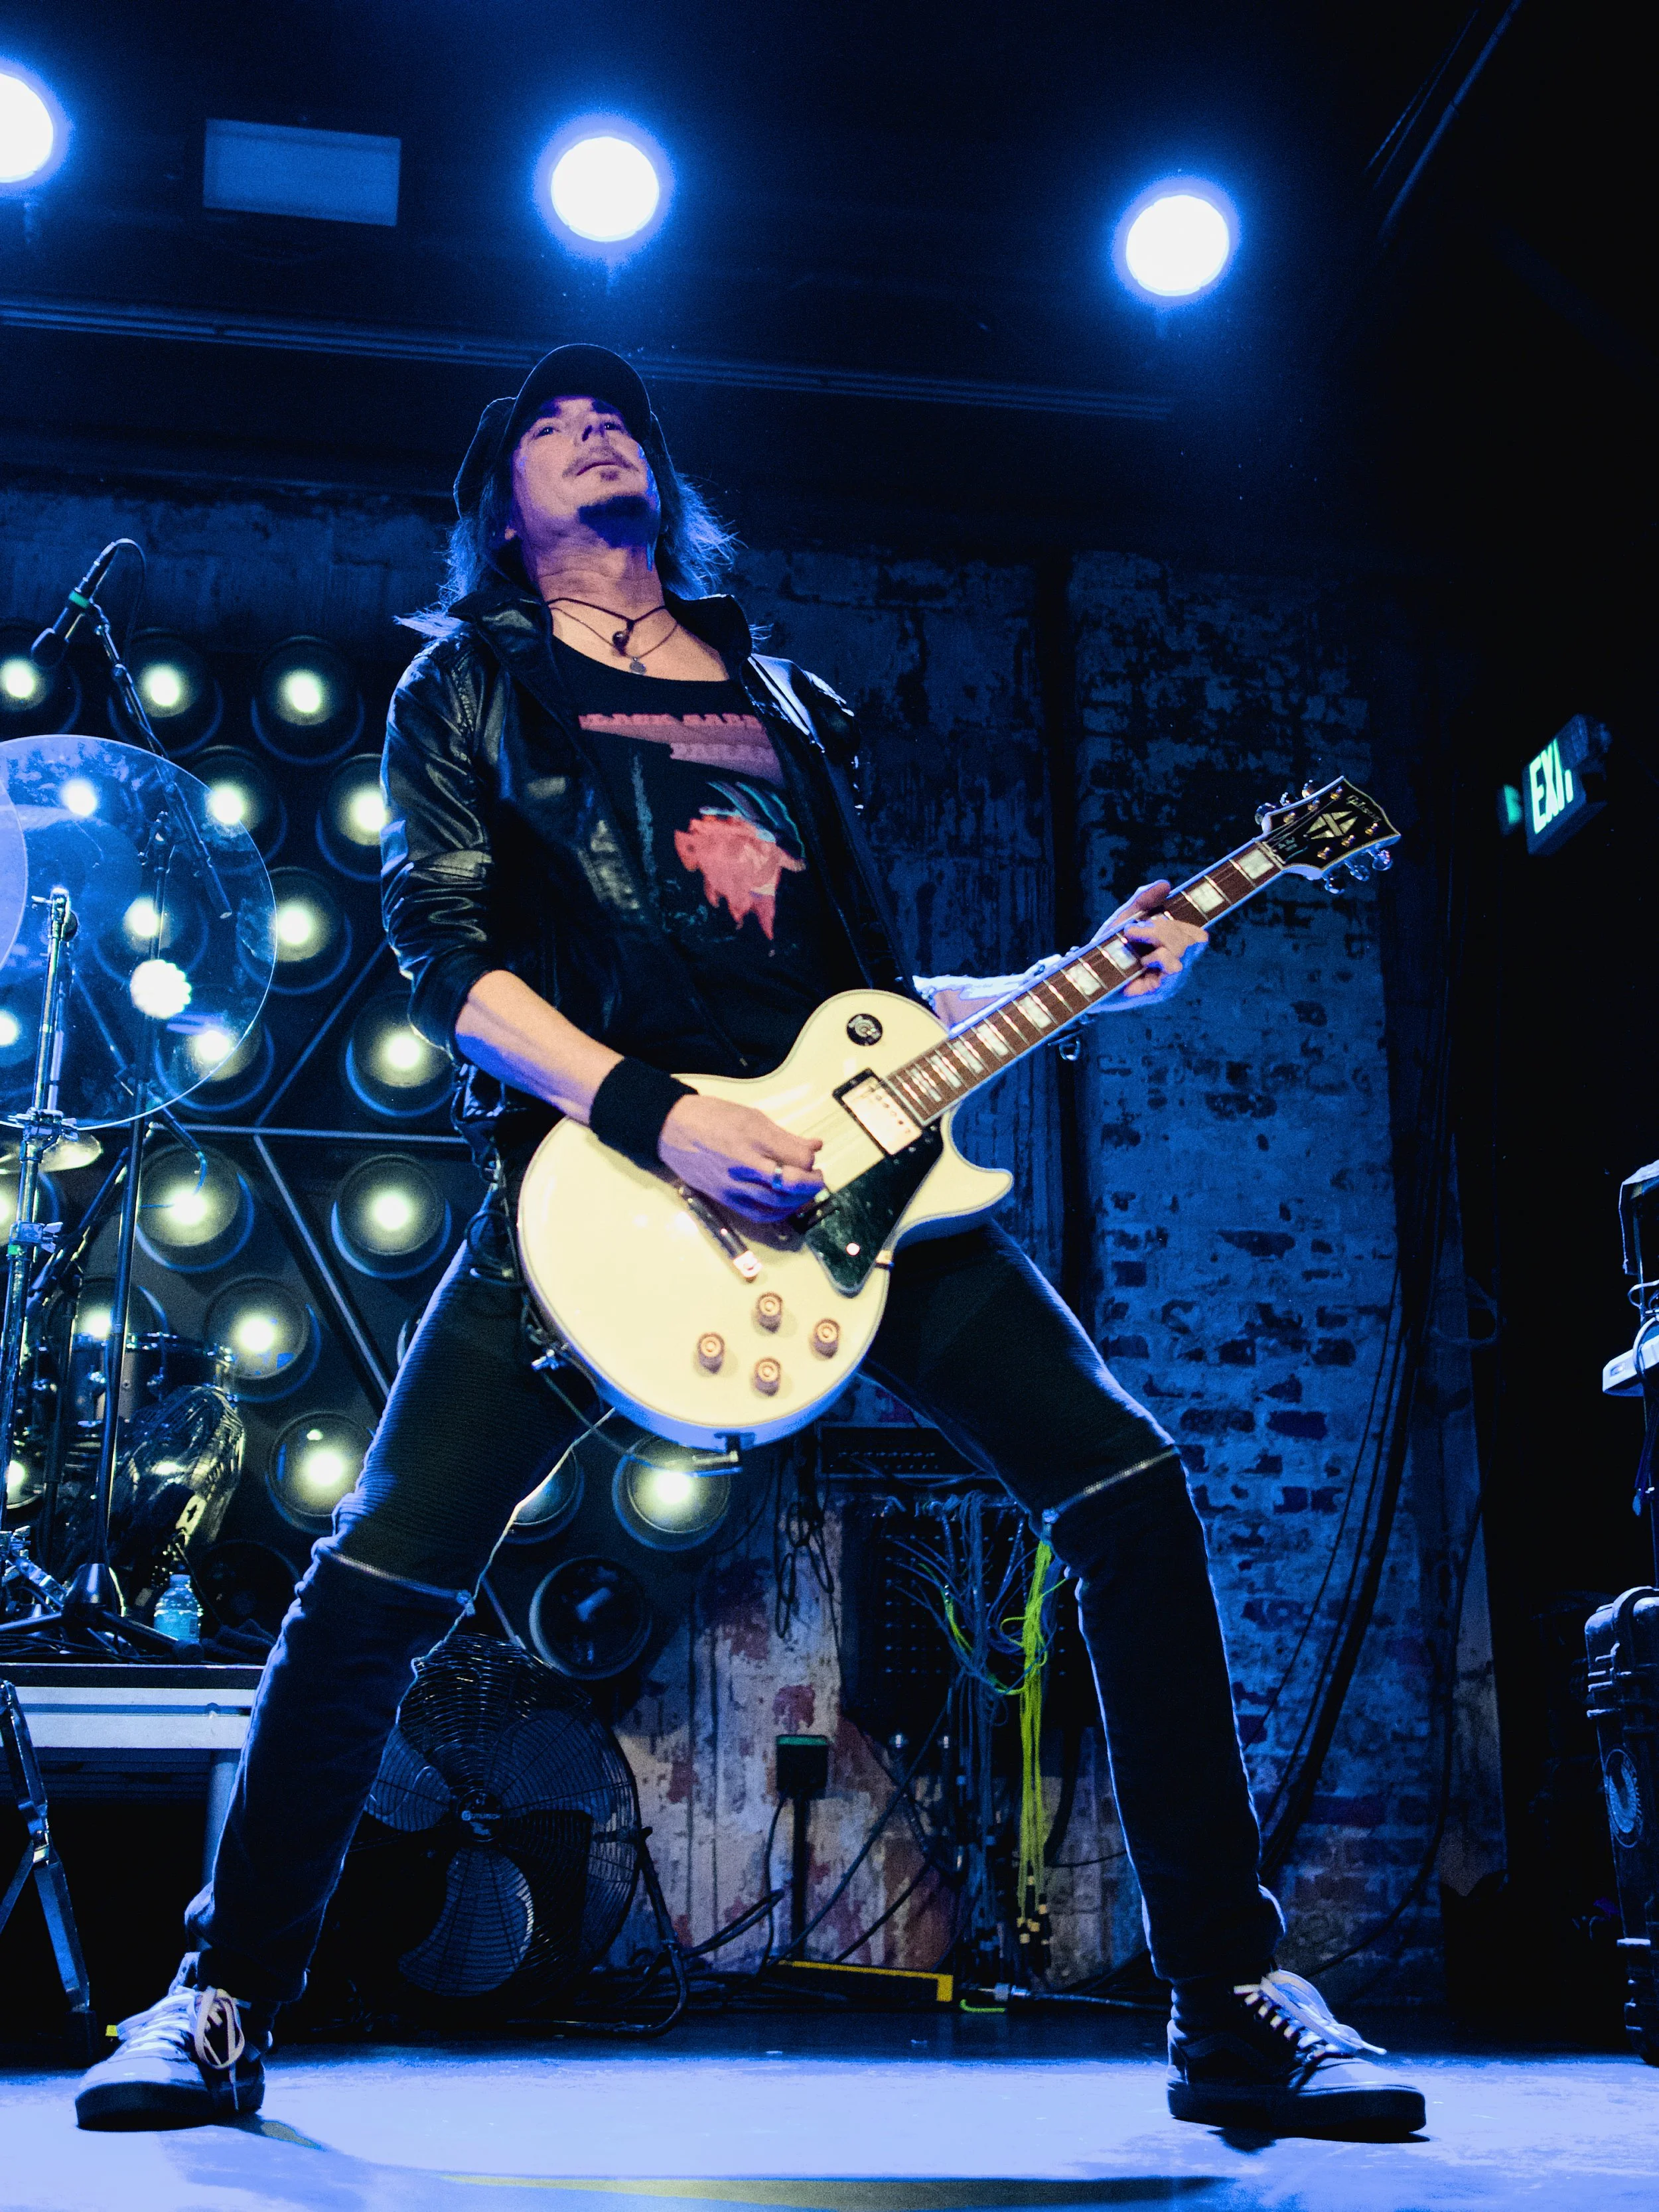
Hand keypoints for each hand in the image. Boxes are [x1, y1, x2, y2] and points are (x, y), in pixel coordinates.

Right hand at [658, 1093, 824, 1222]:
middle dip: (810, 1186)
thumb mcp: (752, 1117)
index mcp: (751, 1139)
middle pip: (788, 1186)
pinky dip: (777, 1213)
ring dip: (797, 1202)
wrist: (672, 1129)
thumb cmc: (713, 1117)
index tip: (811, 1157)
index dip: (810, 1162)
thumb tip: (815, 1147)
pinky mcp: (724, 1199)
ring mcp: (732, 1186)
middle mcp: (742, 1166)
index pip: (795, 1160)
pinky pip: (756, 1214)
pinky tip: (784, 1204)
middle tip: (817, 1178)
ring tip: (804, 1192)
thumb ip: (785, 1136)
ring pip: (775, 1205)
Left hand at [1094, 880, 1207, 999]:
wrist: (1086, 974)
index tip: (1155, 918)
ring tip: (1133, 938)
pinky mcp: (1162, 991)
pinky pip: (1174, 966)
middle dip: (1163, 927)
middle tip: (1133, 930)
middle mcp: (1178, 966)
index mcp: (1174, 949)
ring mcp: (1172, 980)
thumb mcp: (1124, 919)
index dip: (1184, 923)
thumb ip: (1144, 901)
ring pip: (1185, 948)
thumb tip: (1166, 884)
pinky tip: (1142, 960)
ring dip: (1159, 936)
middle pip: (1196, 938)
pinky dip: (1159, 956)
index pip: (1199, 935)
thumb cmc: (1107, 949)